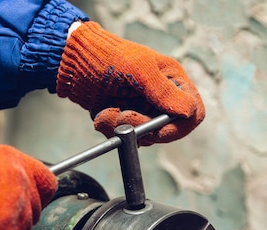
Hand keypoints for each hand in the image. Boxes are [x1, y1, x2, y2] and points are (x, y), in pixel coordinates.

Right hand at [0, 145, 56, 229]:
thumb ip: (3, 174)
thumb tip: (14, 185)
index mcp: (14, 161)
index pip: (47, 182)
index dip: (38, 195)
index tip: (30, 201)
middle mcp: (21, 181)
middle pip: (36, 209)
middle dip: (17, 216)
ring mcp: (17, 208)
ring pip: (24, 229)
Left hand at [57, 22, 204, 145]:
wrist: (74, 62)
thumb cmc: (109, 56)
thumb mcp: (140, 70)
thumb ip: (164, 92)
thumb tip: (189, 112)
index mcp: (173, 81)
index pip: (193, 113)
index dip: (179, 127)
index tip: (158, 130)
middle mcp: (161, 98)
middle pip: (167, 130)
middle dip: (143, 127)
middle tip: (122, 116)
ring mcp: (143, 110)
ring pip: (144, 136)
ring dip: (123, 129)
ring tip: (106, 112)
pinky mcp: (125, 120)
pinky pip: (125, 137)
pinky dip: (111, 130)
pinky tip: (101, 114)